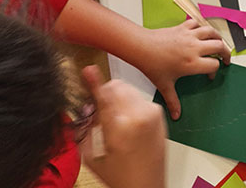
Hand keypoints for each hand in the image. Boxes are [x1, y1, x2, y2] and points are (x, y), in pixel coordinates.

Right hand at [80, 66, 165, 187]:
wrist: (147, 187)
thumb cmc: (120, 177)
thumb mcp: (93, 156)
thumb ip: (86, 129)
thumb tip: (85, 107)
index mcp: (119, 128)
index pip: (104, 96)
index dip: (94, 81)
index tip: (88, 69)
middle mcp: (138, 115)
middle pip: (116, 87)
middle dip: (105, 94)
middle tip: (99, 112)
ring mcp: (151, 113)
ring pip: (128, 90)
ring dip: (118, 99)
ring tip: (115, 121)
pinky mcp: (159, 113)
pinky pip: (140, 98)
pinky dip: (131, 104)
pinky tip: (128, 123)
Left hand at [139, 19, 231, 118]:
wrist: (142, 47)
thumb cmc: (153, 65)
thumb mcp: (164, 86)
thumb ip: (173, 101)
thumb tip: (176, 115)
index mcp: (192, 63)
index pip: (214, 65)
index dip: (215, 72)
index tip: (209, 75)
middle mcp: (194, 48)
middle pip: (219, 46)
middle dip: (225, 52)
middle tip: (225, 57)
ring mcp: (190, 35)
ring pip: (211, 32)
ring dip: (217, 37)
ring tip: (218, 43)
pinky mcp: (183, 27)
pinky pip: (197, 23)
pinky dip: (201, 27)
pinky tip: (200, 32)